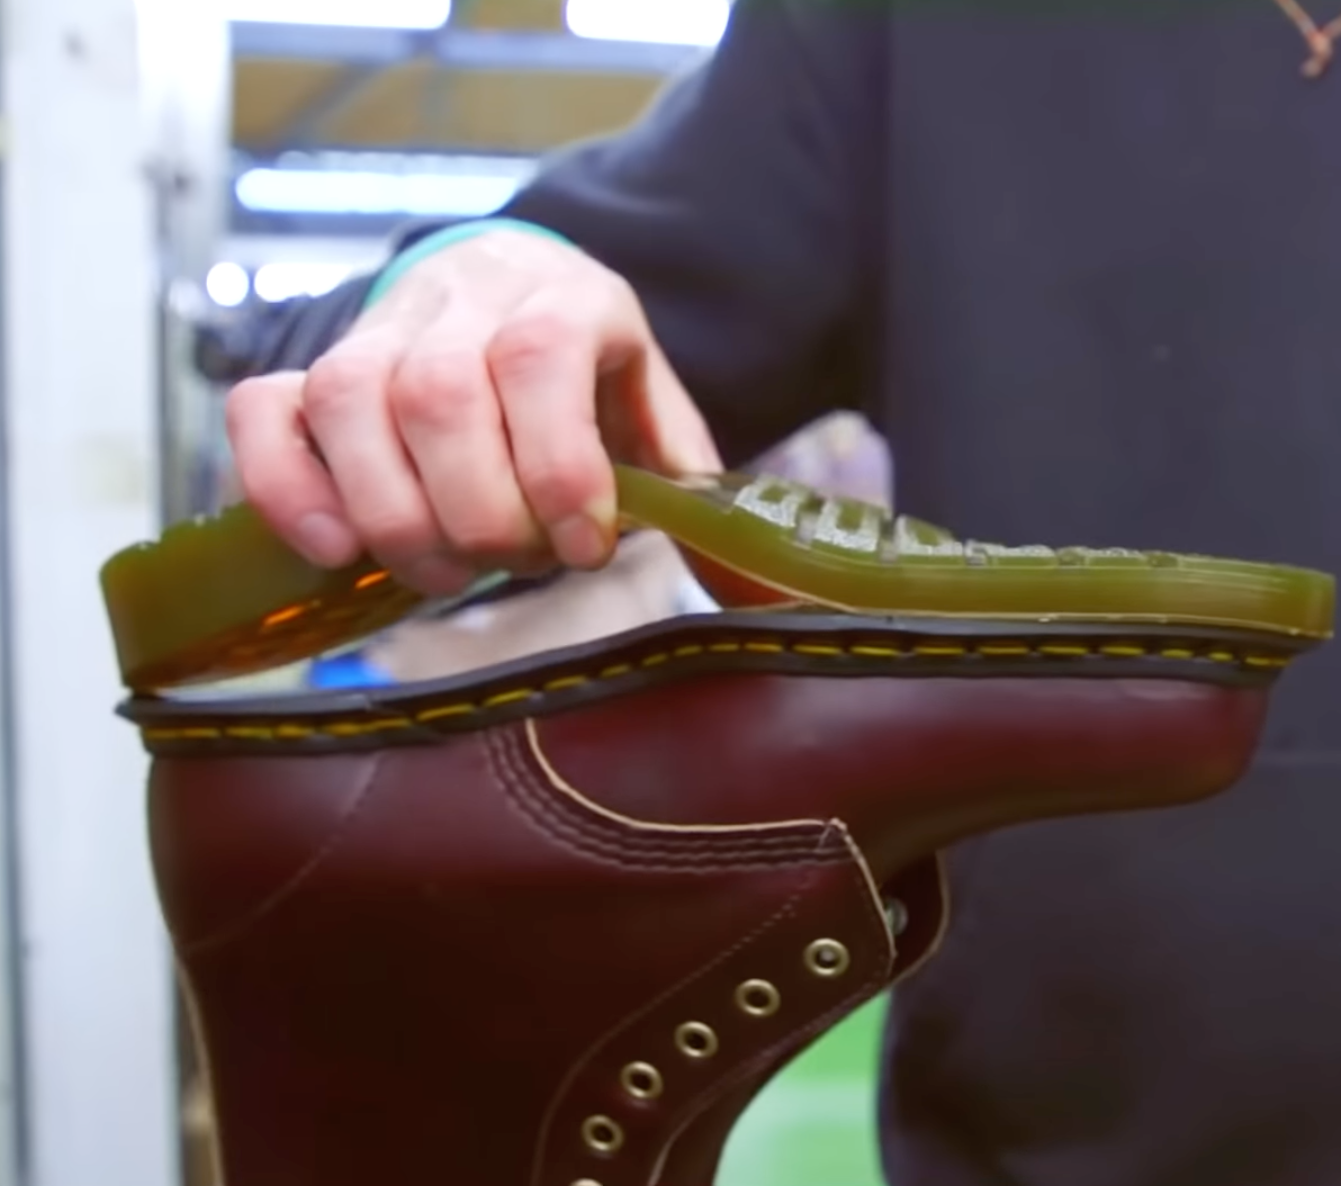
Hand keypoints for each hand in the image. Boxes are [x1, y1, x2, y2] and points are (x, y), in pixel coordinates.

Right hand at [225, 228, 720, 594]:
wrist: (504, 288)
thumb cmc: (582, 374)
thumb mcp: (650, 410)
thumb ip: (689, 490)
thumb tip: (761, 602)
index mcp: (563, 299)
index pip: (541, 359)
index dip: (557, 464)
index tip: (584, 546)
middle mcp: (461, 302)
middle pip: (441, 394)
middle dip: (480, 512)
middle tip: (511, 563)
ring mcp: (375, 331)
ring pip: (350, 402)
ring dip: (395, 516)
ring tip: (445, 572)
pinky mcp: (310, 370)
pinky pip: (264, 412)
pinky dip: (285, 486)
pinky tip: (334, 549)